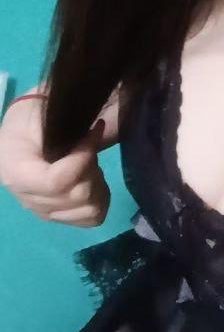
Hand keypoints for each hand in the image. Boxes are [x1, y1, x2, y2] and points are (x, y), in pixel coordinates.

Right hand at [0, 90, 114, 225]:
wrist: (20, 134)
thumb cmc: (29, 119)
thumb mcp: (37, 113)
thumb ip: (60, 126)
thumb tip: (90, 136)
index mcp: (16, 172)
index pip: (56, 181)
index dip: (83, 158)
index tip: (96, 130)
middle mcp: (28, 199)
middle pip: (77, 195)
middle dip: (92, 167)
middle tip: (89, 144)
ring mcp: (43, 211)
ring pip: (90, 209)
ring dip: (98, 183)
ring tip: (89, 162)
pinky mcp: (57, 216)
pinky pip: (92, 218)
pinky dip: (100, 198)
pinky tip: (92, 179)